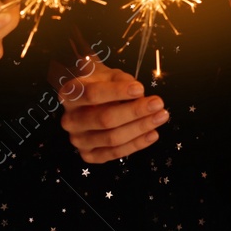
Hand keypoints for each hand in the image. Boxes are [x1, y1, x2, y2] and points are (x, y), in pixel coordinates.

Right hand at [52, 54, 168, 163]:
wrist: (91, 98)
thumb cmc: (103, 83)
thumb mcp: (110, 74)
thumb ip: (122, 81)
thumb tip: (138, 94)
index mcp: (70, 95)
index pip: (93, 94)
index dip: (117, 92)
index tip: (140, 89)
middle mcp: (70, 120)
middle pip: (104, 119)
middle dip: (135, 112)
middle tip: (158, 103)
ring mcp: (78, 140)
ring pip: (112, 138)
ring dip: (140, 128)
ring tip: (161, 117)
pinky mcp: (89, 155)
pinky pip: (114, 153)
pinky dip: (136, 144)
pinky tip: (153, 134)